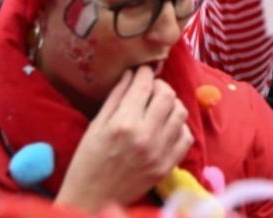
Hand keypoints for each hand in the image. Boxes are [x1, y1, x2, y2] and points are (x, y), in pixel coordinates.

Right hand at [56, 67, 192, 212]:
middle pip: (167, 95)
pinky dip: (178, 127)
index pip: (144, 85)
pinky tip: (165, 127)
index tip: (141, 71)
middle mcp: (145, 136)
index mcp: (123, 124)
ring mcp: (160, 152)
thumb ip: (116, 98)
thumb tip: (131, 74)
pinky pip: (186, 137)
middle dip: (159, 85)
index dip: (144, 72)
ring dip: (171, 104)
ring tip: (159, 106)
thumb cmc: (86, 163)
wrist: (91, 201)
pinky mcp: (168, 166)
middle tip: (150, 88)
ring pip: (180, 112)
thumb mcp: (95, 127)